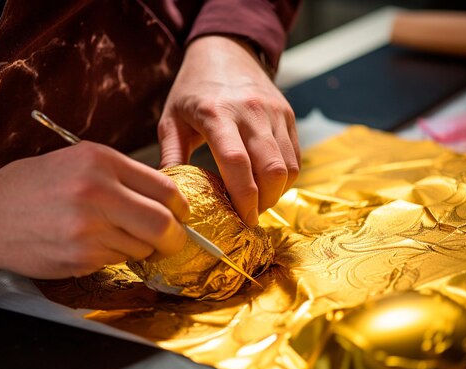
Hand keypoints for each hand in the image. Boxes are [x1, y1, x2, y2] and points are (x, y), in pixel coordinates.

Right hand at [0, 141, 189, 278]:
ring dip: (136, 246)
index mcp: (100, 161)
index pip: (165, 188)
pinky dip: (111, 256)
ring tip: (106, 234)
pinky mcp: (80, 257)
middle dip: (173, 237)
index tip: (182, 216)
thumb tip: (164, 200)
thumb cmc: (30, 186)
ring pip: (141, 247)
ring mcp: (88, 228)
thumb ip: (121, 176)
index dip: (180, 207)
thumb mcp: (76, 162)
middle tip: (170, 240)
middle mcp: (97, 192)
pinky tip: (85, 244)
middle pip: (162, 223)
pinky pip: (116, 261)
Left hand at [158, 35, 299, 225]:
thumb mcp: (171, 118)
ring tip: (256, 201)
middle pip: (271, 170)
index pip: (237, 163)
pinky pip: (296, 157)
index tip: (239, 222)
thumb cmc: (193, 89)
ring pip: (289, 167)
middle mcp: (251, 112)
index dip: (242, 198)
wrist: (226, 50)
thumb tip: (169, 196)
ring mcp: (274, 113)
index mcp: (217, 113)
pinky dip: (285, 178)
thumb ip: (171, 156)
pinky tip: (266, 183)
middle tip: (247, 216)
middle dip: (263, 203)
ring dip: (276, 193)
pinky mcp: (288, 115)